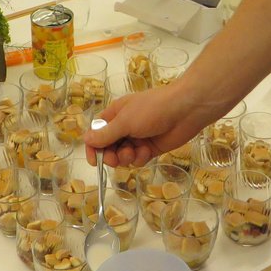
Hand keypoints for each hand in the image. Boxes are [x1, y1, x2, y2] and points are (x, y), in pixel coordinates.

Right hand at [84, 80, 208, 167]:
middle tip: (115, 159)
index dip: (93, 147)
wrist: (185, 110)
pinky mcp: (150, 148)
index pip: (96, 132)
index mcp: (115, 115)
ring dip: (126, 157)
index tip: (94, 161)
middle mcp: (124, 126)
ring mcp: (138, 138)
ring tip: (134, 152)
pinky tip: (147, 151)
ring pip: (123, 156)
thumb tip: (85, 139)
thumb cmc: (152, 109)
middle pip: (108, 147)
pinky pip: (138, 159)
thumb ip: (106, 134)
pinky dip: (140, 158)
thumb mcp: (125, 121)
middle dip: (110, 155)